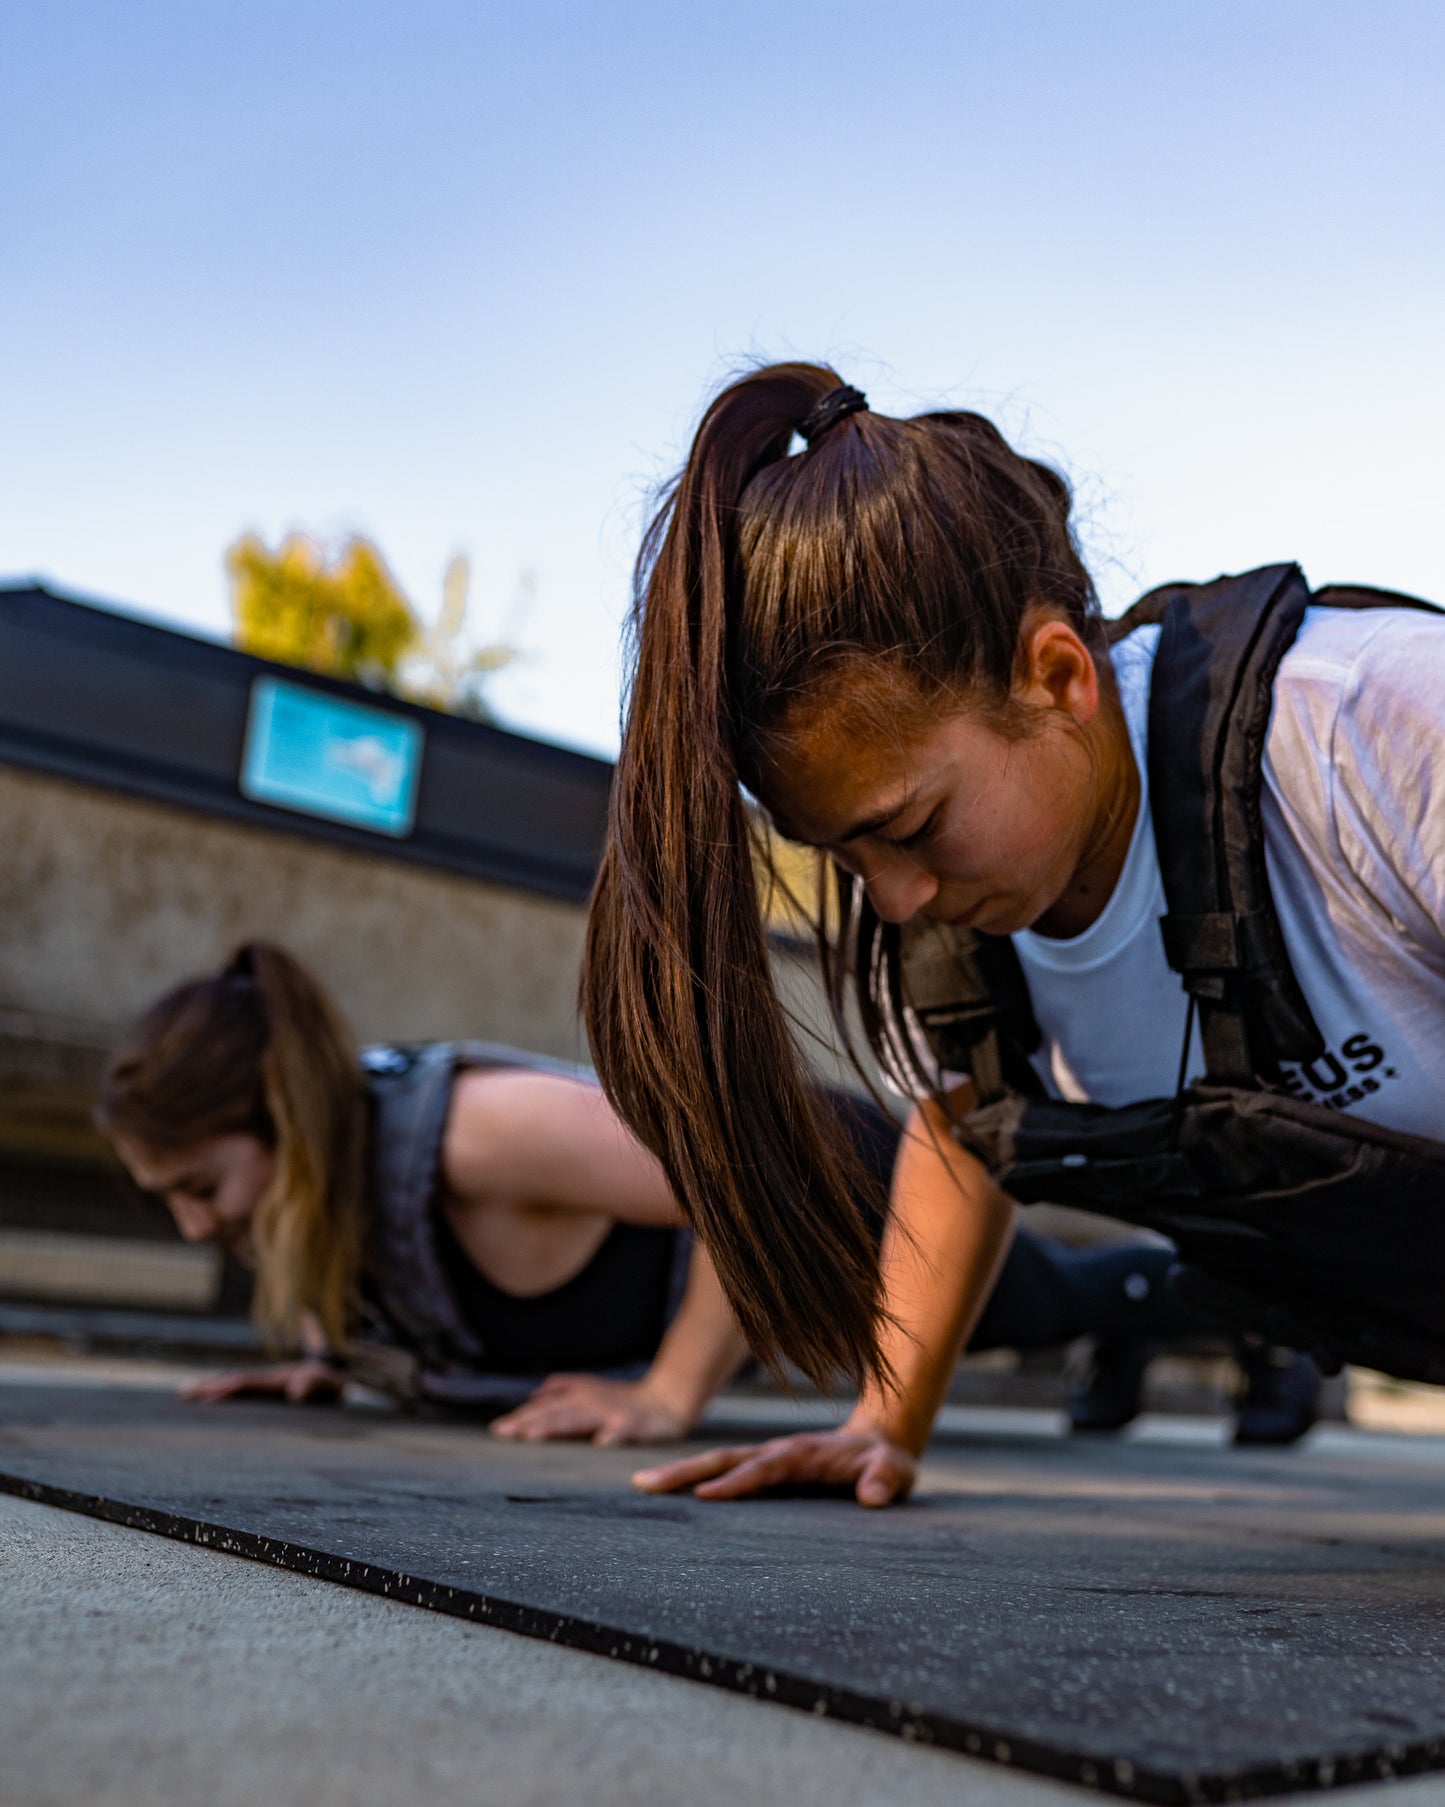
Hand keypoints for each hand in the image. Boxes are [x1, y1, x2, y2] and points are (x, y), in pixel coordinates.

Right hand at [179, 1360, 343, 1404]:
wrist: (344, 1376)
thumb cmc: (337, 1386)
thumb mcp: (333, 1387)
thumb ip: (317, 1386)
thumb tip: (296, 1390)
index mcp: (280, 1378)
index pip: (248, 1383)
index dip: (227, 1387)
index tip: (207, 1394)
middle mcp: (270, 1378)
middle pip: (235, 1380)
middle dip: (209, 1386)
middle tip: (181, 1392)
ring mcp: (269, 1383)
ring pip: (236, 1384)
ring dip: (211, 1388)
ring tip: (185, 1393)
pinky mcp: (270, 1389)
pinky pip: (243, 1391)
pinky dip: (224, 1392)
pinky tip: (209, 1399)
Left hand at [490, 1373, 692, 1445]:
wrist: (667, 1400)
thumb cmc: (624, 1400)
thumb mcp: (590, 1389)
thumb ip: (563, 1389)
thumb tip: (534, 1393)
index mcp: (580, 1395)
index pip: (546, 1407)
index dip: (522, 1416)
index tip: (497, 1430)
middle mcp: (591, 1401)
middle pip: (556, 1412)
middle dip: (530, 1422)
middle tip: (505, 1432)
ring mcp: (612, 1413)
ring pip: (580, 1419)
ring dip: (556, 1426)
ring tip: (533, 1435)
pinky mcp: (634, 1425)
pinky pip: (622, 1431)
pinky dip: (612, 1436)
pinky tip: (601, 1444)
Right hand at [632, 1429, 916, 1507]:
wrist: (878, 1442)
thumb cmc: (885, 1461)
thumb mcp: (896, 1470)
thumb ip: (885, 1479)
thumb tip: (872, 1497)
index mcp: (801, 1454)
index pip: (763, 1468)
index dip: (736, 1482)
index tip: (705, 1495)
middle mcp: (776, 1453)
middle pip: (724, 1459)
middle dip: (686, 1471)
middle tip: (645, 1485)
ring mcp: (766, 1459)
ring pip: (716, 1463)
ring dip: (681, 1473)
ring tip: (642, 1486)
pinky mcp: (763, 1470)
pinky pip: (724, 1474)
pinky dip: (695, 1480)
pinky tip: (669, 1496)